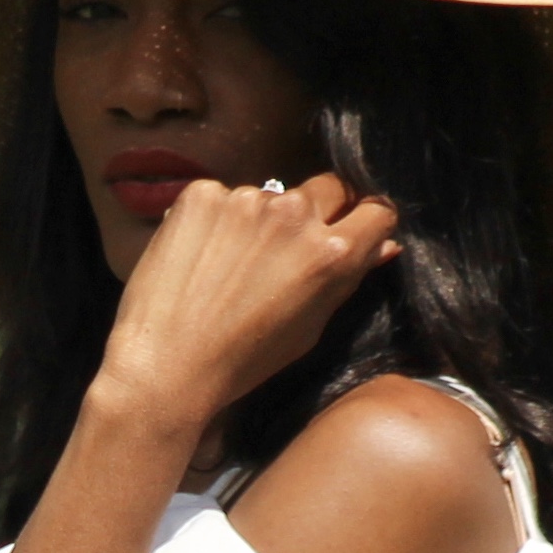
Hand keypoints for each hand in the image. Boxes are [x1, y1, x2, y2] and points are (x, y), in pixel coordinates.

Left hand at [95, 173, 398, 430]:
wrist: (166, 364)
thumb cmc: (244, 359)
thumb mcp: (310, 327)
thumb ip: (348, 278)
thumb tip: (386, 245)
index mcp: (332, 253)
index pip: (376, 212)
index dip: (366, 222)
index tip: (352, 233)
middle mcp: (294, 214)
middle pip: (328, 188)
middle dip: (320, 211)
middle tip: (288, 249)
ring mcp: (245, 198)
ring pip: (270, 196)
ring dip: (261, 220)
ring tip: (230, 265)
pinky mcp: (201, 194)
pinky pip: (222, 197)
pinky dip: (217, 220)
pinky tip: (200, 256)